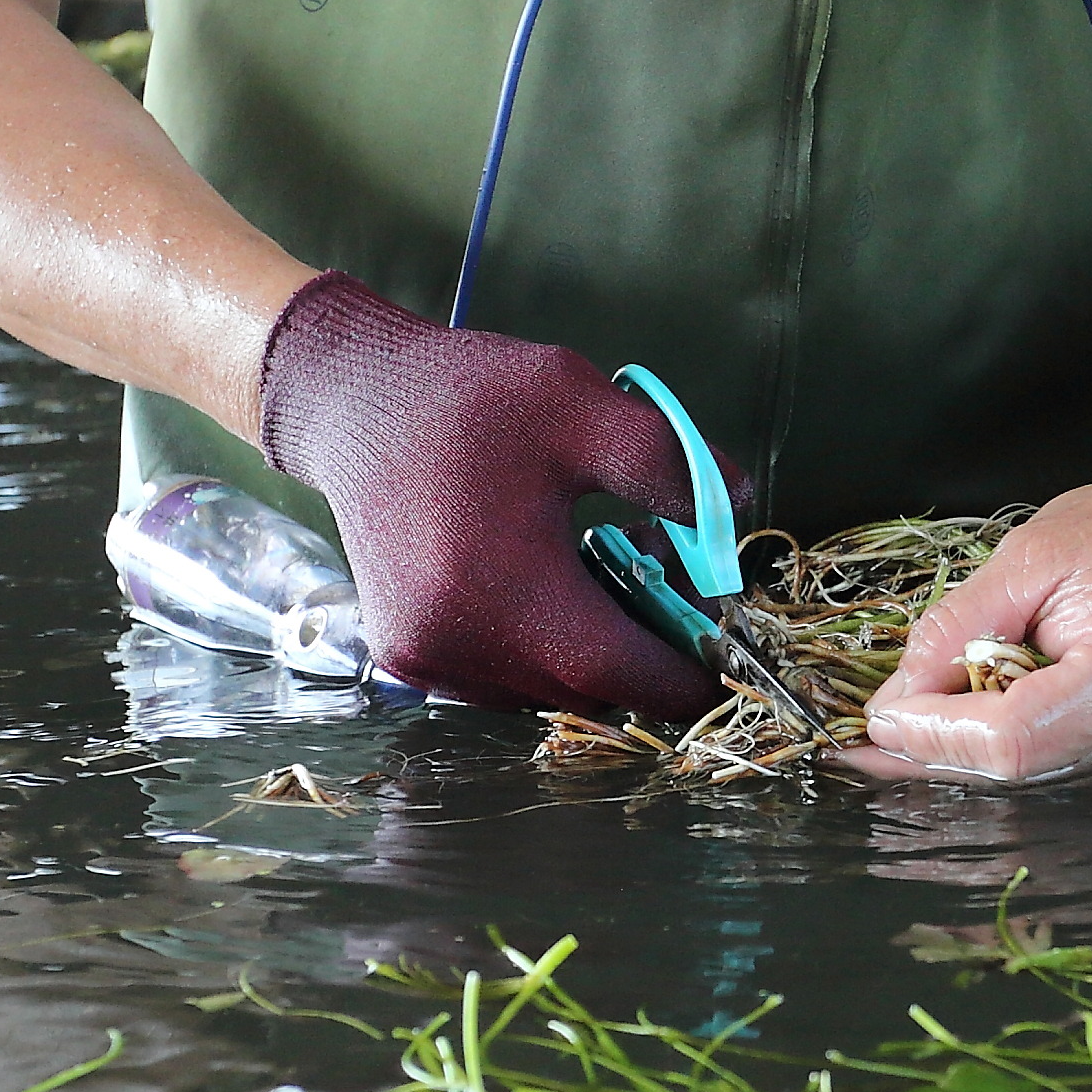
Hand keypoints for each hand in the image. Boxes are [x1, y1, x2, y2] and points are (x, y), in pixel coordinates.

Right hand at [259, 272, 723, 716]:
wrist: (352, 401)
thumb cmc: (467, 399)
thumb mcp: (579, 404)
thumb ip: (669, 460)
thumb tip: (739, 502)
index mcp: (506, 594)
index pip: (626, 675)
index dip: (690, 671)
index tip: (731, 651)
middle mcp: (458, 647)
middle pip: (593, 688)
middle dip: (645, 647)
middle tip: (663, 569)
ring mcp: (426, 662)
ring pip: (550, 692)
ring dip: (592, 650)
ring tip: (604, 564)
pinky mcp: (408, 657)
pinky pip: (506, 682)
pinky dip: (544, 649)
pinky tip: (552, 582)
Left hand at [860, 459, 1091, 781]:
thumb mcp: (1030, 555)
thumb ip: (957, 631)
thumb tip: (895, 706)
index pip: (1012, 739)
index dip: (937, 735)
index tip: (882, 717)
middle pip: (1020, 771)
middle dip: (939, 750)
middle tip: (869, 739)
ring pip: (1036, 778)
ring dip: (967, 753)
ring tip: (905, 732)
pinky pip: (1065, 765)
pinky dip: (1010, 746)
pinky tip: (963, 727)